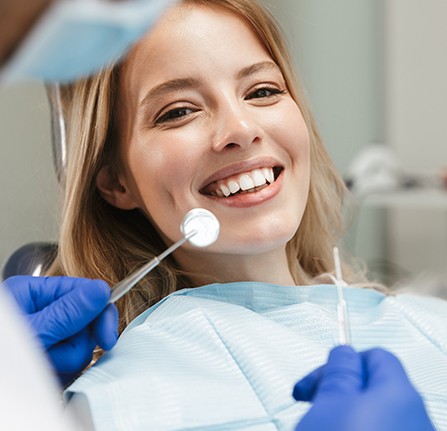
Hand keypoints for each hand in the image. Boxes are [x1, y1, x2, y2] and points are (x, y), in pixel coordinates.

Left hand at [3, 275, 117, 384]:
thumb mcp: (32, 333)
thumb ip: (67, 312)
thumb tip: (100, 290)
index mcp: (34, 293)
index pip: (83, 291)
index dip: (99, 311)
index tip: (106, 335)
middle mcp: (43, 312)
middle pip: (85, 320)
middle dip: (76, 343)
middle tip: (60, 357)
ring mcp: (48, 336)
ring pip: (81, 345)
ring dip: (65, 361)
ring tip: (41, 367)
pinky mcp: (50, 357)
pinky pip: (73, 362)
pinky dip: (62, 372)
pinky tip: (46, 374)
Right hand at [293, 345, 434, 430]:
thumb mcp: (330, 400)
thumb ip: (339, 369)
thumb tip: (345, 351)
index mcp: (400, 393)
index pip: (376, 356)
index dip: (342, 361)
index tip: (317, 378)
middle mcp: (415, 416)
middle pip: (373, 386)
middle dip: (338, 389)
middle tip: (311, 401)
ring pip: (372, 412)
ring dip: (341, 411)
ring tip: (319, 423)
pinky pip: (377, 429)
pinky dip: (354, 428)